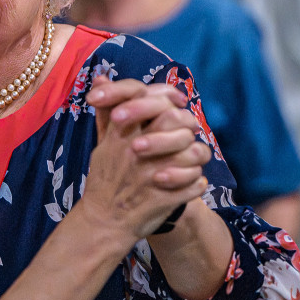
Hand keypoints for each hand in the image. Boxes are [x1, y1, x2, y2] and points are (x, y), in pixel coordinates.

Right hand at [78, 76, 209, 244]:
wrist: (103, 222)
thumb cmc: (104, 179)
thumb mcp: (102, 143)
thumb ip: (107, 111)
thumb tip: (101, 77)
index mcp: (120, 135)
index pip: (146, 98)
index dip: (167, 96)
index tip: (177, 102)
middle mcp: (136, 151)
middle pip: (175, 120)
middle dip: (188, 123)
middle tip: (189, 131)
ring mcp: (151, 176)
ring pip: (194, 152)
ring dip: (197, 155)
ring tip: (193, 160)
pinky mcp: (165, 199)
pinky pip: (196, 184)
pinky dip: (197, 183)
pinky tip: (191, 183)